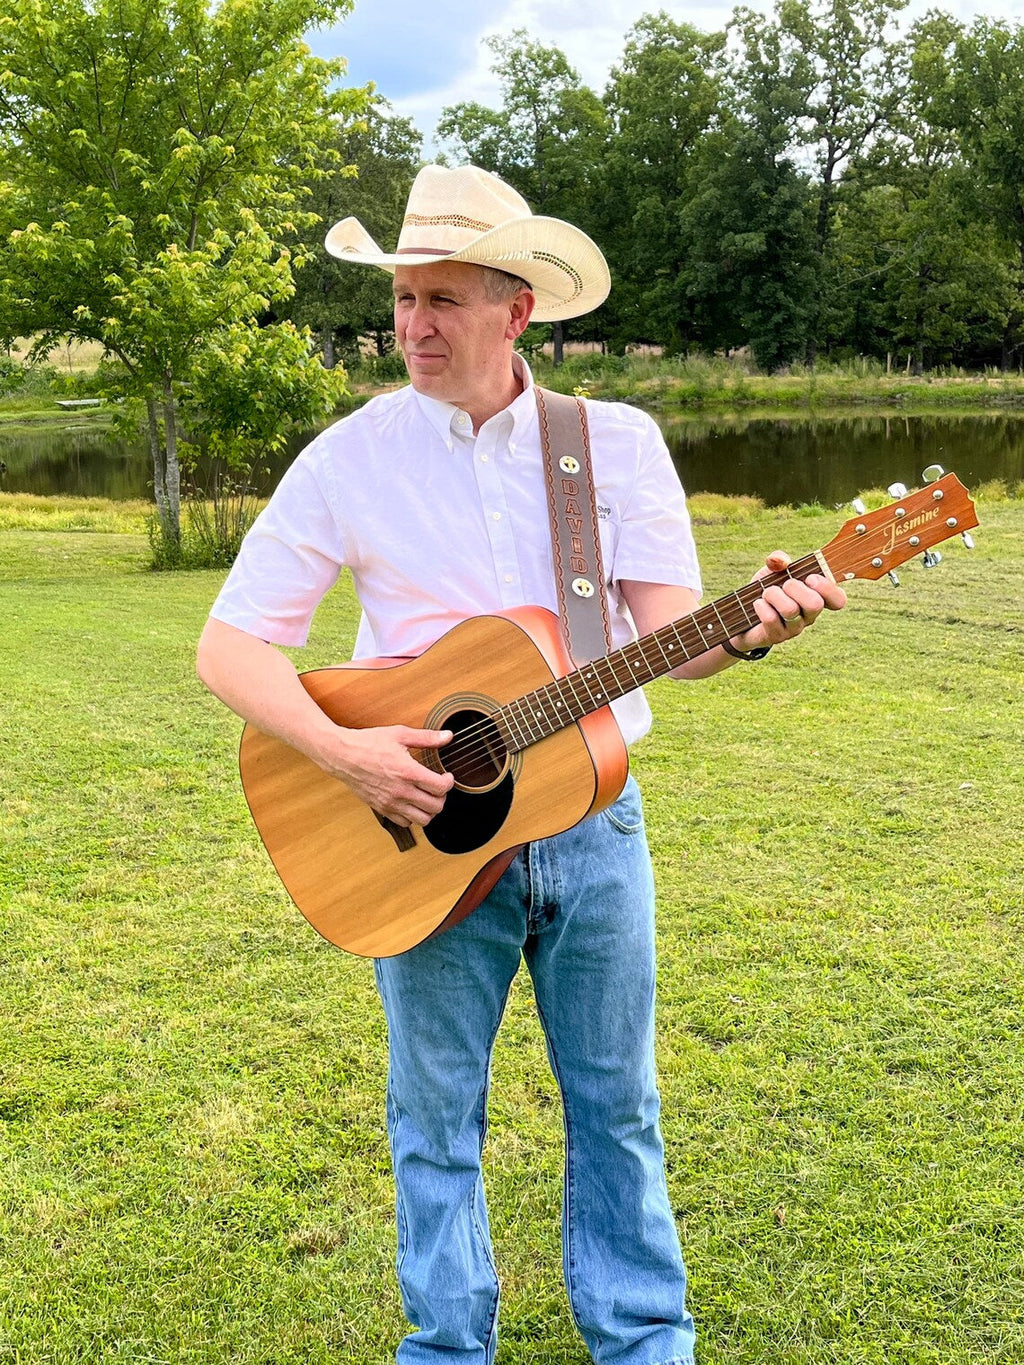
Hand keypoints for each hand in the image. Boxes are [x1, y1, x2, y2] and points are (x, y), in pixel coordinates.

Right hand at [320, 725, 454, 826]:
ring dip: (429, 810)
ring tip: (427, 797)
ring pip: (422, 820)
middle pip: (435, 807)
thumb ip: (427, 737)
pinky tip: (411, 802)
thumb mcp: (400, 734)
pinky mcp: (381, 809)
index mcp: (408, 772)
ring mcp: (391, 803)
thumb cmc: (368, 743)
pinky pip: (405, 822)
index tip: (446, 776)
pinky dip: (412, 816)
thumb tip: (448, 736)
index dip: (449, 782)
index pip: (441, 788)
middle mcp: (401, 792)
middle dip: (442, 797)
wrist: (342, 755)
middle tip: (438, 787)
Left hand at [729, 550, 846, 652]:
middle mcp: (809, 615)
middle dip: (795, 588)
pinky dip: (761, 606)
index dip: (827, 588)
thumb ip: (778, 559)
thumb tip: (781, 561)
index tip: (810, 578)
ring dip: (774, 595)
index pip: (838, 600)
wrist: (744, 613)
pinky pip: (771, 619)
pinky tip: (758, 604)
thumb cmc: (766, 589)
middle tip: (785, 584)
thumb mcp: (772, 570)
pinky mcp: (776, 636)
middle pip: (815, 604)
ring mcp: (794, 628)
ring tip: (766, 593)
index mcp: (816, 597)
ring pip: (790, 610)